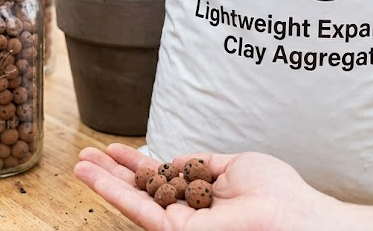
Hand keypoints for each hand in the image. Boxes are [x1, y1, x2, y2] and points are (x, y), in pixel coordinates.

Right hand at [74, 143, 342, 230]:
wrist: (293, 216)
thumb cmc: (277, 193)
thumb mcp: (235, 166)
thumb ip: (201, 163)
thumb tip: (175, 159)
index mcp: (201, 196)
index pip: (161, 179)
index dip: (137, 163)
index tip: (116, 149)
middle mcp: (187, 212)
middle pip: (141, 191)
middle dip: (112, 173)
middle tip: (86, 155)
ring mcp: (180, 224)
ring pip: (132, 201)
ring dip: (104, 182)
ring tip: (79, 163)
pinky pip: (139, 210)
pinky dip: (113, 192)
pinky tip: (95, 177)